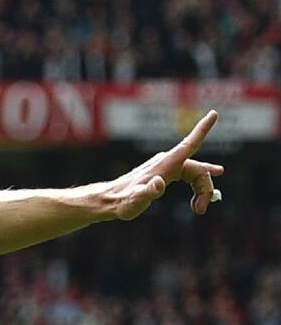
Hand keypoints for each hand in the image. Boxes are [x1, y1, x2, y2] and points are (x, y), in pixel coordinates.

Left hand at [107, 110, 224, 220]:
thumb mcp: (135, 200)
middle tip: (200, 210)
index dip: (202, 130)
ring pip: (195, 174)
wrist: (110, 200)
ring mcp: (166, 167)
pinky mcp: (165, 173)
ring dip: (201, 191)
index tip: (214, 113)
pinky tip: (198, 198)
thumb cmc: (122, 201)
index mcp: (164, 165)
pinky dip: (196, 188)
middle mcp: (167, 162)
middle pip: (198, 169)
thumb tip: (159, 182)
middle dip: (204, 188)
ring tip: (198, 209)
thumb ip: (148, 192)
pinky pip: (189, 176)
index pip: (188, 145)